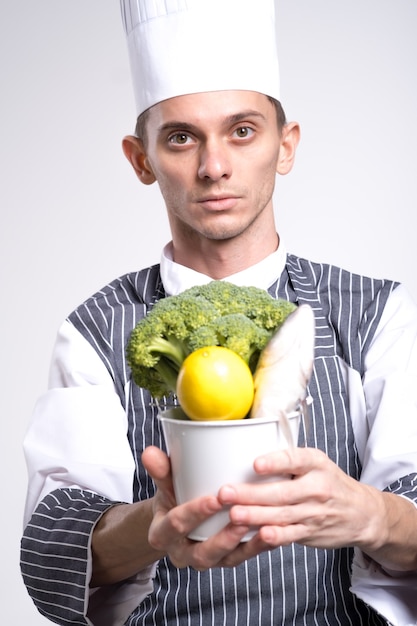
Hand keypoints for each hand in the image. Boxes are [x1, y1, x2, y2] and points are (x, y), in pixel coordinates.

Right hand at [142, 446, 273, 568]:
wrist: (181, 518)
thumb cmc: (174, 494)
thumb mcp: (165, 483)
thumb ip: (161, 470)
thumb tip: (149, 452)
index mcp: (162, 534)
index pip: (176, 526)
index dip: (194, 513)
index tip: (215, 498)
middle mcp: (183, 554)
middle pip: (202, 552)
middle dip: (223, 536)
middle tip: (240, 514)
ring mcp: (207, 560)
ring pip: (226, 560)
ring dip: (245, 546)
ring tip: (262, 527)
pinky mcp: (227, 560)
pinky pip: (245, 559)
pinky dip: (260, 547)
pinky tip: (275, 533)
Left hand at [217, 446, 383, 552]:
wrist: (361, 513)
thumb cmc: (330, 482)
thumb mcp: (316, 462)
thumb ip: (289, 460)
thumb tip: (247, 453)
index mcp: (316, 464)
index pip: (295, 460)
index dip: (275, 462)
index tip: (255, 465)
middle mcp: (316, 487)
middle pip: (281, 492)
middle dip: (251, 493)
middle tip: (225, 492)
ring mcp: (314, 512)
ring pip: (281, 514)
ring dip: (255, 515)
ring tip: (233, 514)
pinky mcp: (311, 532)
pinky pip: (291, 534)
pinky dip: (276, 536)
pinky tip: (260, 534)